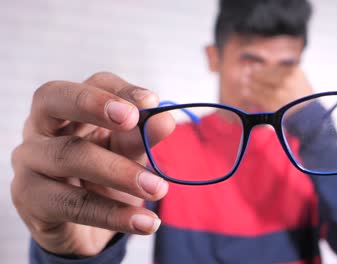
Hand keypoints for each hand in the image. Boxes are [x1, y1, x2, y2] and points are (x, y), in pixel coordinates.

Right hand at [10, 72, 174, 256]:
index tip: (151, 101)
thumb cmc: (103, 176)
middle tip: (133, 120)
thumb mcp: (127, 154)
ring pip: (69, 156)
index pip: (91, 84)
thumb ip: (142, 137)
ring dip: (119, 172)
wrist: (82, 226)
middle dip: (95, 106)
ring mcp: (30, 162)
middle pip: (54, 101)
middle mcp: (41, 128)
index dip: (119, 90)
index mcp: (68, 108)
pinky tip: (145, 222)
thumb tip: (166, 119)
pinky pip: (73, 204)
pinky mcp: (31, 199)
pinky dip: (114, 214)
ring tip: (158, 188)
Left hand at [244, 66, 312, 111]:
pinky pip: (258, 96)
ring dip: (250, 84)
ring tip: (244, 83)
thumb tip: (262, 66)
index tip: (253, 67)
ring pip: (259, 85)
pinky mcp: (273, 102)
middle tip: (245, 73)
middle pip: (264, 75)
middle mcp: (287, 79)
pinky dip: (250, 94)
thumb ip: (283, 72)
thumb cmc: (302, 97)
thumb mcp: (299, 79)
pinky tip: (245, 93)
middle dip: (253, 74)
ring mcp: (279, 91)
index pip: (272, 67)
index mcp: (294, 71)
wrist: (309, 116)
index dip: (260, 67)